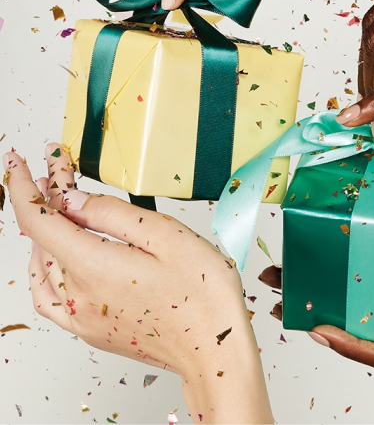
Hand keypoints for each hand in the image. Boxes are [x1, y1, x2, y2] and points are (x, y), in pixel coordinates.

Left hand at [3, 144, 271, 423]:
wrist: (213, 350)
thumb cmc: (202, 295)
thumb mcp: (167, 236)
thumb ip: (114, 214)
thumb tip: (72, 199)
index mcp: (95, 267)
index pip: (38, 220)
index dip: (25, 185)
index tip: (20, 162)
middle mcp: (79, 295)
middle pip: (44, 236)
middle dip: (49, 197)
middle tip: (62, 170)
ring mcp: (82, 317)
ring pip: (43, 264)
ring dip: (45, 230)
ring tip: (58, 205)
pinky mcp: (91, 330)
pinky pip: (49, 297)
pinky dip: (42, 269)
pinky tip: (51, 260)